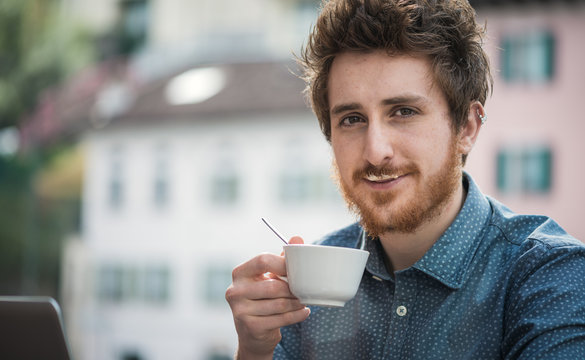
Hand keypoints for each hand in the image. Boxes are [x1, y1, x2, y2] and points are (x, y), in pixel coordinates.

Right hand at [226, 236, 308, 358]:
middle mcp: (235, 291)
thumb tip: (297, 239)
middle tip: (304, 290)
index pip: (262, 260)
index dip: (283, 264)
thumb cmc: (263, 299)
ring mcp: (240, 311)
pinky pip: (281, 319)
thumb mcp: (269, 277)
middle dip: (292, 289)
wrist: (254, 334)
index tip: (297, 270)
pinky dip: (297, 315)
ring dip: (296, 303)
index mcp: (239, 273)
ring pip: (279, 304)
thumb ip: (281, 258)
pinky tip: (303, 312)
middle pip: (273, 285)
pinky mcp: (250, 327)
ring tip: (303, 300)